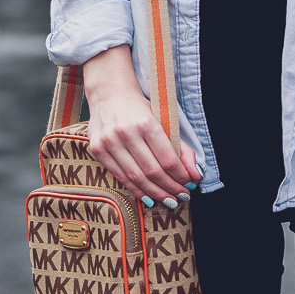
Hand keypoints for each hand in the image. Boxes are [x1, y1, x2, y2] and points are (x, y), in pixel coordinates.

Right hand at [80, 45, 198, 203]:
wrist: (108, 93)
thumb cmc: (140, 107)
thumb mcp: (164, 120)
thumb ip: (181, 147)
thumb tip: (196, 174)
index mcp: (146, 122)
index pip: (168, 159)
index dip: (181, 176)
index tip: (190, 183)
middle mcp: (126, 133)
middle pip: (153, 171)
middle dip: (171, 188)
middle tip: (183, 197)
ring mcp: (109, 142)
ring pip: (136, 177)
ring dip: (156, 193)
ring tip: (170, 201)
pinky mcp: (98, 150)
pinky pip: (120, 176)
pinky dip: (136, 190)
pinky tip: (149, 197)